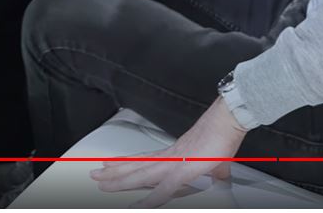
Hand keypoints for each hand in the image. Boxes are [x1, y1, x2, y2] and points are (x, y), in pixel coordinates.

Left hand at [90, 97, 248, 206]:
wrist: (228, 119)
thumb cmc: (222, 135)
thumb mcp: (216, 161)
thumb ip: (215, 173)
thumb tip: (220, 179)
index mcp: (174, 153)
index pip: (143, 160)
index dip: (125, 163)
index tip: (110, 165)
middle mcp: (169, 157)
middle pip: (135, 166)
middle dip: (113, 172)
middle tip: (94, 174)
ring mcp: (174, 163)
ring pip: (140, 175)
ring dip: (120, 180)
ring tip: (102, 184)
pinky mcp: (184, 170)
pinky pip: (163, 189)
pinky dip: (150, 200)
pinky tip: (138, 207)